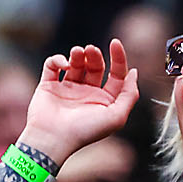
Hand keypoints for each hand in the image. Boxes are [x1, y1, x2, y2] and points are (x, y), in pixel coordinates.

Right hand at [19, 40, 139, 164]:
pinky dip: (57, 60)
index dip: (118, 58)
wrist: (53, 139)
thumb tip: (134, 72)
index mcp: (104, 100)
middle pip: (96, 66)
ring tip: (77, 53)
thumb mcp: (117, 116)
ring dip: (78, 54)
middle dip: (95, 55)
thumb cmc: (86, 131)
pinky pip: (52, 66)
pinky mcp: (48, 86)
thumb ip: (129, 95)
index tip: (115, 43)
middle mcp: (87, 93)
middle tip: (90, 49)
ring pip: (76, 63)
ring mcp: (67, 89)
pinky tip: (64, 64)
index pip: (116, 74)